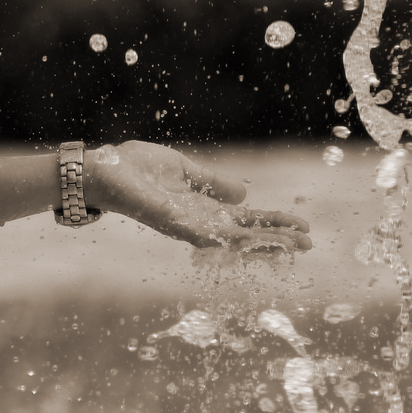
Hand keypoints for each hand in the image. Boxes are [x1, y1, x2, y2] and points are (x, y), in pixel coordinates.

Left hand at [83, 141, 311, 251]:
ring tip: (293, 244)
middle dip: (276, 239)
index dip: (272, 223)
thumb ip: (212, 182)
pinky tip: (254, 239)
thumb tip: (245, 196)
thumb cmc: (135, 168)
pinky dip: (232, 237)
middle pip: (245, 234)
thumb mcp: (183, 170)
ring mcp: (185, 225)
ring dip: (262, 242)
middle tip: (309, 243)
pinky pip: (207, 234)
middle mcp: (196, 222)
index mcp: (201, 208)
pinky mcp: (172, 223)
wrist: (102, 170)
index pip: (244, 220)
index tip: (301, 226)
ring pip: (232, 239)